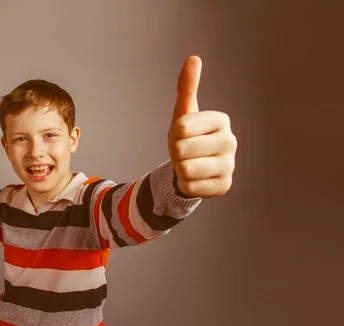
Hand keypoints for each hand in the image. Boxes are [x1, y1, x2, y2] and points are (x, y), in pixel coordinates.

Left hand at [168, 56, 236, 197]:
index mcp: (221, 120)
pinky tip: (195, 179)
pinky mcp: (224, 186)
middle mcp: (230, 141)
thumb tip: (193, 58)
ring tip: (189, 164)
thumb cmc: (187, 137)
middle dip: (176, 153)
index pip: (181, 127)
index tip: (183, 134)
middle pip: (182, 150)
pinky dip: (185, 184)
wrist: (191, 167)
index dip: (175, 134)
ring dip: (180, 169)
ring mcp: (230, 165)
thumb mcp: (183, 113)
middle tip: (185, 152)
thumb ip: (187, 87)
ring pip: (186, 169)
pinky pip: (189, 187)